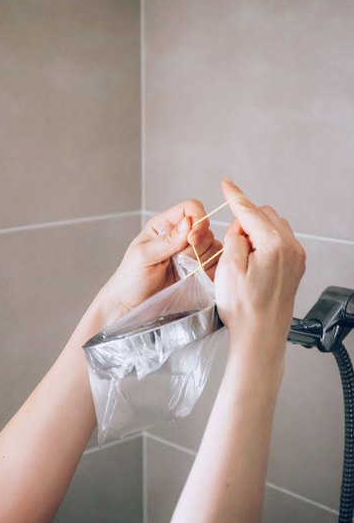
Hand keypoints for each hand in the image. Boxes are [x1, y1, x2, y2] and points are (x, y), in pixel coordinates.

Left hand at [99, 199, 221, 323]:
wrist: (132, 306)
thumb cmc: (130, 278)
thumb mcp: (143, 256)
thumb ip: (167, 240)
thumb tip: (188, 223)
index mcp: (165, 225)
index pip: (191, 208)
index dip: (198, 219)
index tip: (191, 240)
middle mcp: (181, 237)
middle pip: (206, 229)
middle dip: (197, 246)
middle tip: (179, 261)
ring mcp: (192, 254)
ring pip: (215, 246)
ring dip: (202, 260)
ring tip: (183, 272)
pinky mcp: (200, 271)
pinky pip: (217, 264)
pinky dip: (210, 271)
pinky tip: (194, 278)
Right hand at [215, 178, 305, 362]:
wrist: (260, 338)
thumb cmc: (244, 310)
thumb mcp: (228, 268)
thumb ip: (235, 237)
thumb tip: (240, 227)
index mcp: (275, 245)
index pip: (251, 212)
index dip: (235, 197)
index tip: (226, 184)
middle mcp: (292, 249)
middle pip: (265, 216)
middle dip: (245, 222)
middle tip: (231, 245)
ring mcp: (296, 259)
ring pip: (274, 228)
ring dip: (255, 233)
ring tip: (241, 258)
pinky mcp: (295, 269)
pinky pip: (280, 243)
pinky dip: (264, 244)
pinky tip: (252, 263)